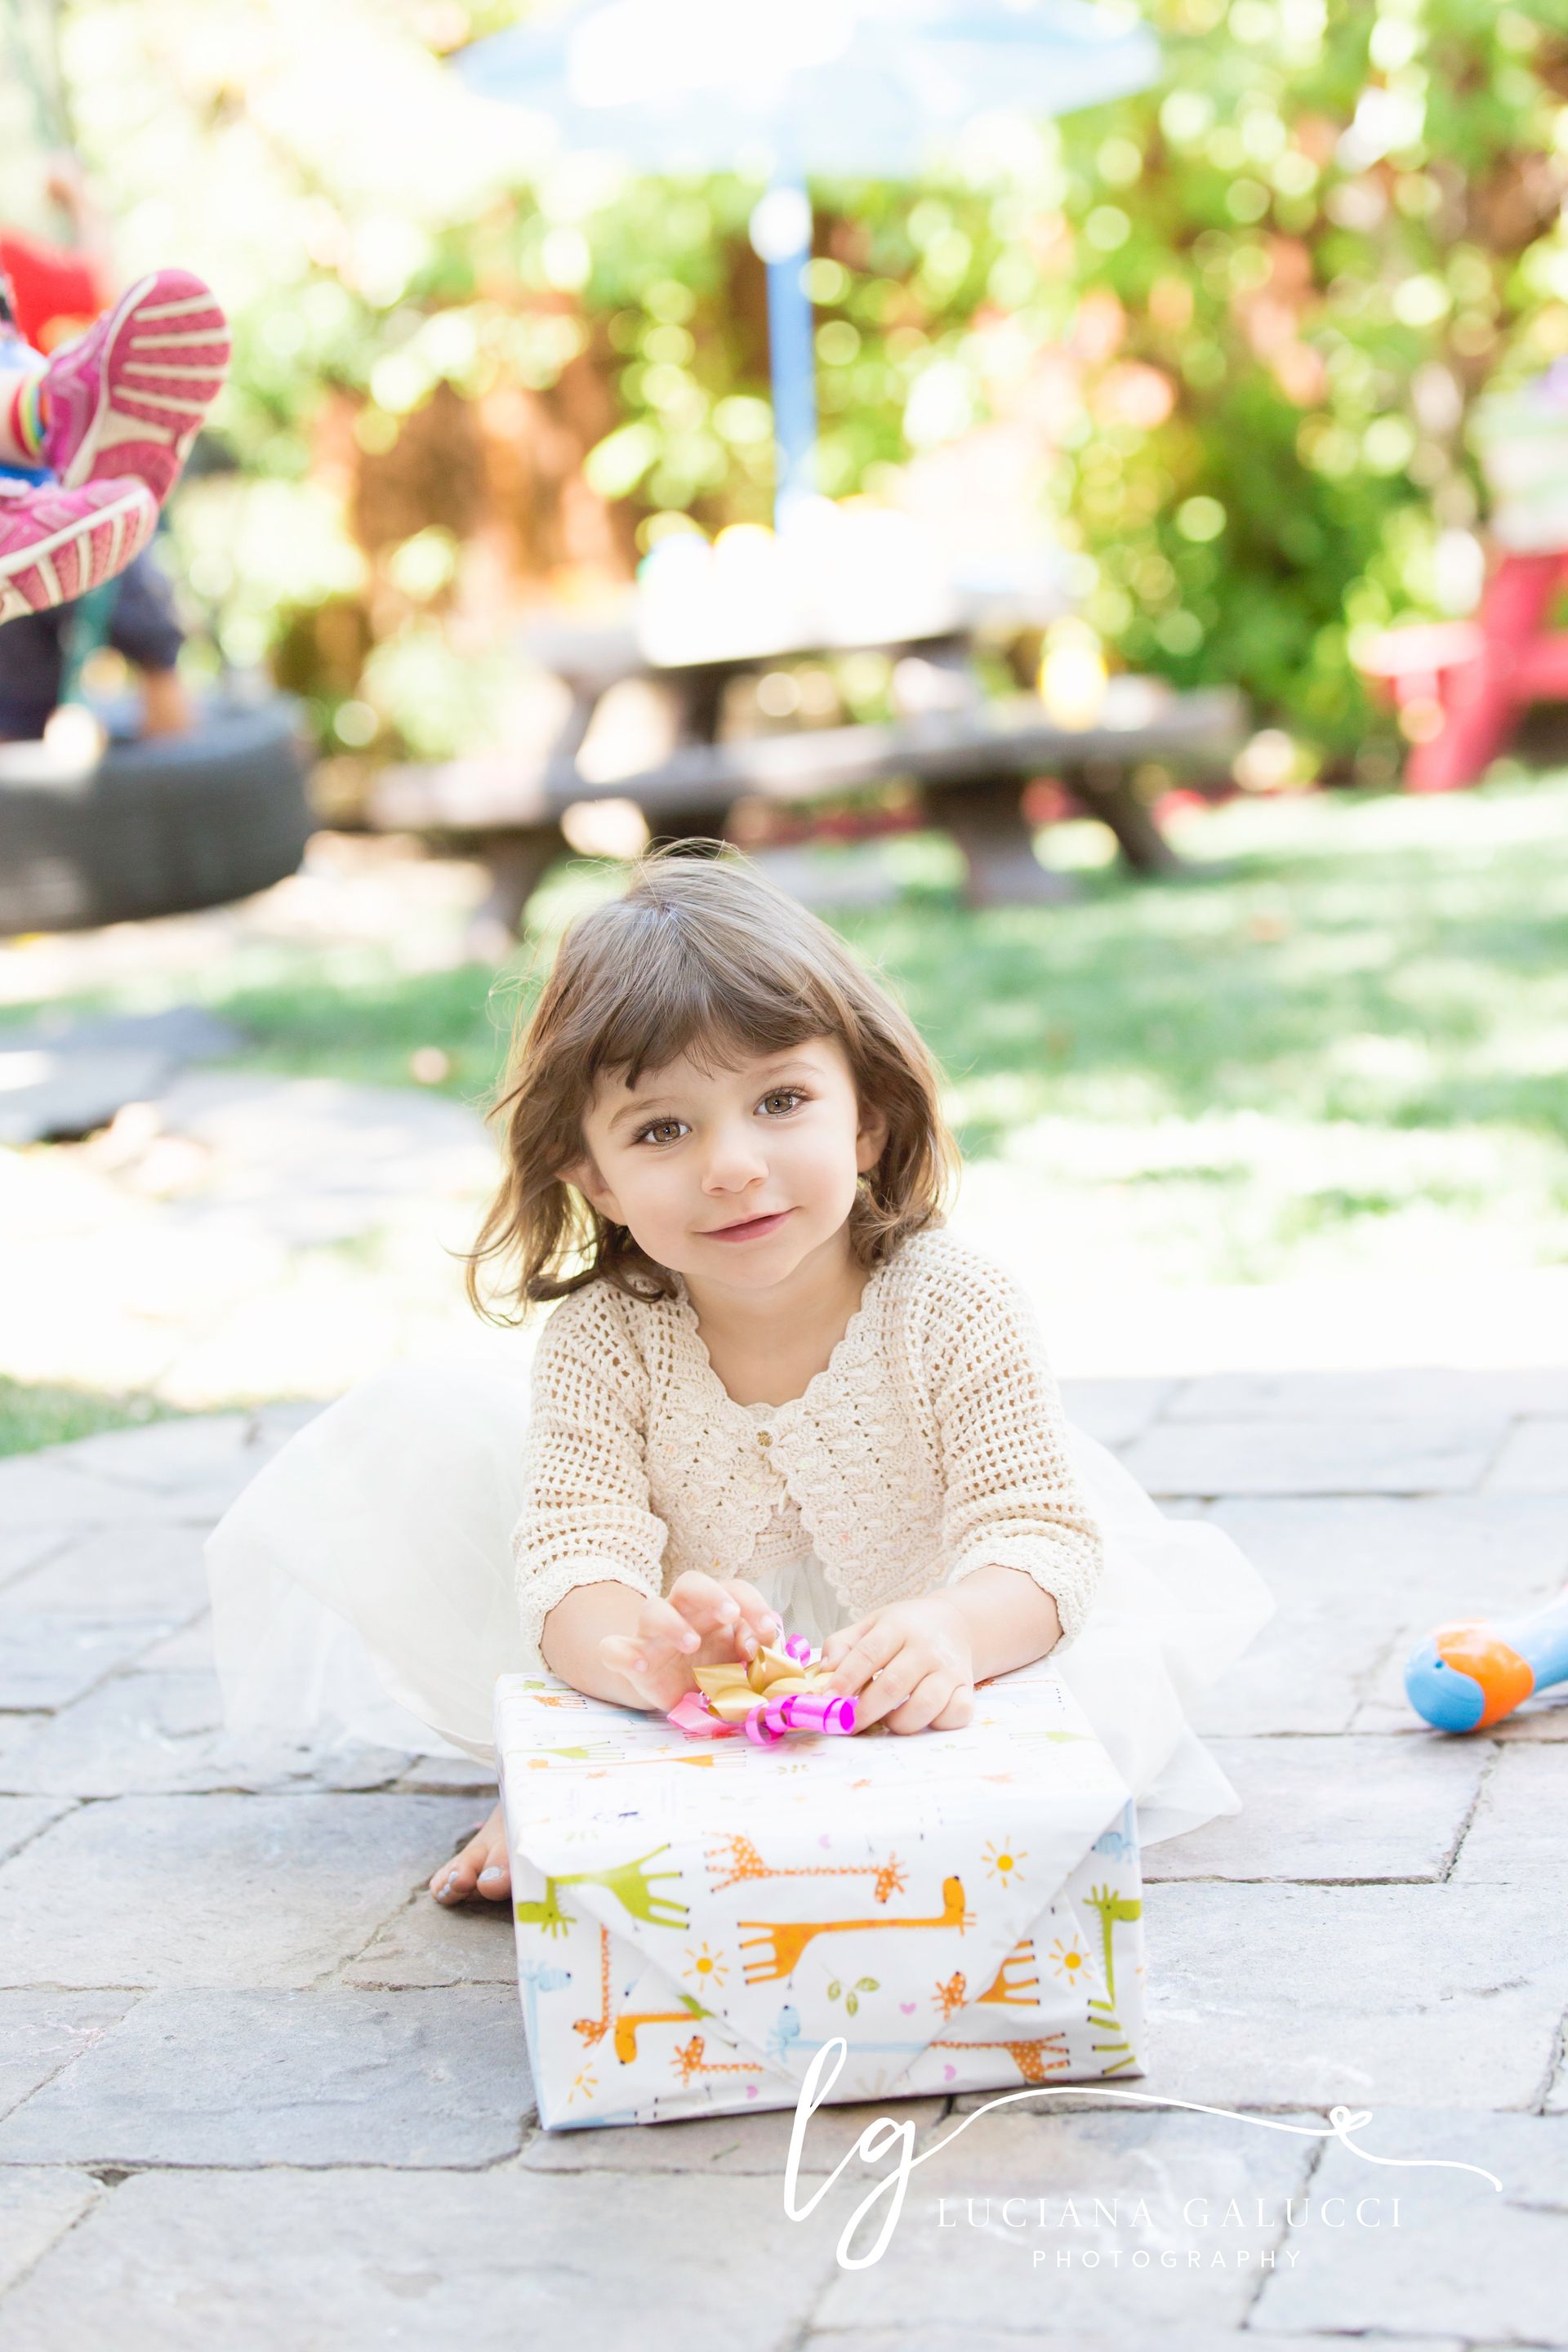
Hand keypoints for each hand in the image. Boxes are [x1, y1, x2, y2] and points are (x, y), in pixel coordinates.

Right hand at [598, 1571, 780, 1713]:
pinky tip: (641, 1667)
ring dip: (672, 1623)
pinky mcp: (629, 1657)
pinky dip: (623, 1653)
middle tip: (730, 1614)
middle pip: (690, 1583)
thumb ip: (755, 1652)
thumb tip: (764, 1647)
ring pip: (652, 1609)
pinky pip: (613, 1647)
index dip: (753, 1603)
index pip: (733, 1589)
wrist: (677, 1695)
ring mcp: (652, 1633)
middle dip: (711, 1594)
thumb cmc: (714, 1670)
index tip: (769, 1629)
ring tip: (692, 1645)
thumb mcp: (740, 1663)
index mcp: (714, 1609)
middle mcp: (682, 1612)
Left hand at [821, 1595, 974, 1733]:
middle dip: (865, 1711)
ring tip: (887, 1719)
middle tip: (847, 1723)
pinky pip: (956, 1714)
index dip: (845, 1679)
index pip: (868, 1654)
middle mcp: (926, 1647)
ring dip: (899, 1722)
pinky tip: (921, 1716)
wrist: (954, 1623)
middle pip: (893, 1685)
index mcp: (897, 1627)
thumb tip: (824, 1673)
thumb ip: (841, 1646)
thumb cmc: (904, 1629)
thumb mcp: (870, 1625)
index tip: (827, 1700)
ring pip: (925, 1706)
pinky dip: (936, 1723)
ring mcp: (950, 1669)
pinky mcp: (967, 1688)